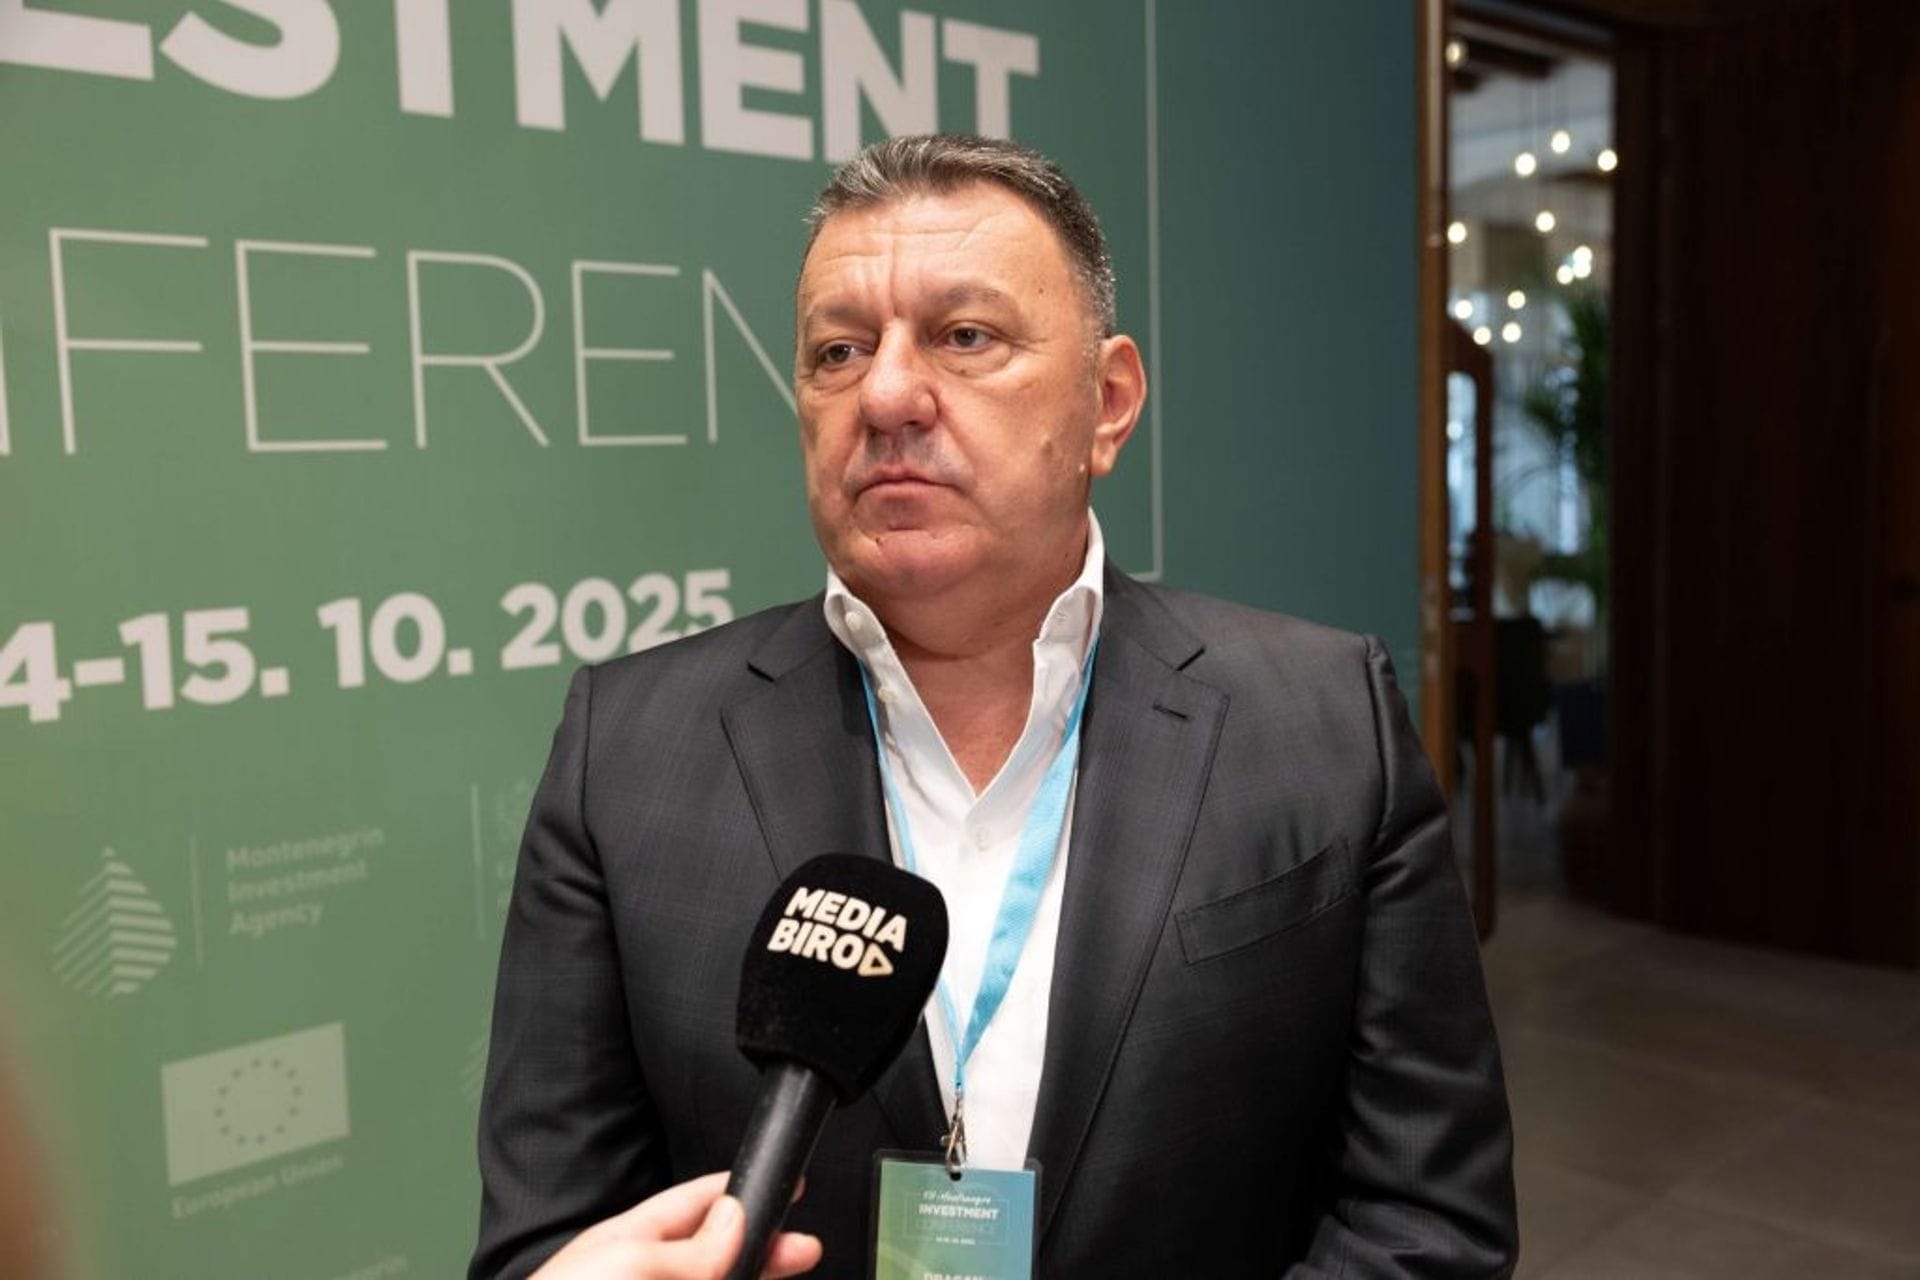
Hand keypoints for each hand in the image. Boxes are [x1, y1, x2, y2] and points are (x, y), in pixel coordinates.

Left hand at [530, 1172, 822, 1279]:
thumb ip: (692, 1247)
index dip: (740, 1192)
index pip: (697, 1204)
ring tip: (782, 1275)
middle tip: (803, 1251)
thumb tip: (736, 1218)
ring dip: (751, 1278)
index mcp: (632, 1243)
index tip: (786, 1187)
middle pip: (717, 1254)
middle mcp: (646, 1275)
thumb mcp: (633, 1263)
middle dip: (762, 1250)